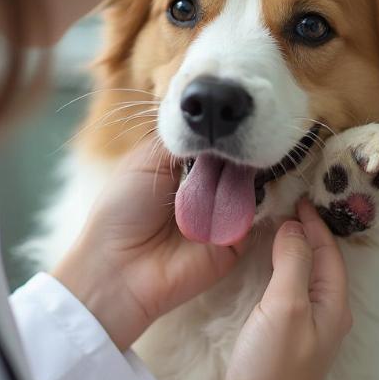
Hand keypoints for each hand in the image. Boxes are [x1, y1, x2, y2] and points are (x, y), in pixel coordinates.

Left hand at [53, 141, 246, 350]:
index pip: (212, 144)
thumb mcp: (146, 161)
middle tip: (245, 132)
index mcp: (182, 170)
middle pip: (235, 162)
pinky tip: (254, 183)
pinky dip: (258, 199)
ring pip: (251, 185)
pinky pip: (256, 216)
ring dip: (250, 170)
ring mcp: (223, 215)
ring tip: (249, 155)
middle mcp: (206, 190)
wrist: (120, 267)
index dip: (221, 131)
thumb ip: (180, 140)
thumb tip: (212, 122)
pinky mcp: (236, 241)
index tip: (231, 112)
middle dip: (240, 148)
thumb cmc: (122, 211)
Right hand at [218, 198, 352, 379]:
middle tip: (287, 204)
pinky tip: (268, 267)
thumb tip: (295, 227)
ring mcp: (309, 332)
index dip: (316, 223)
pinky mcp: (289, 342)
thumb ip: (293, 263)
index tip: (298, 197)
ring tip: (278, 227)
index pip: (330, 252)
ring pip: (308, 279)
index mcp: (335, 307)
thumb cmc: (273, 368)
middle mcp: (329, 317)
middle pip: (324, 264)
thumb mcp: (285, 307)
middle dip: (309, 233)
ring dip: (296, 252)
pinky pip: (293, 294)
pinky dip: (283, 272)